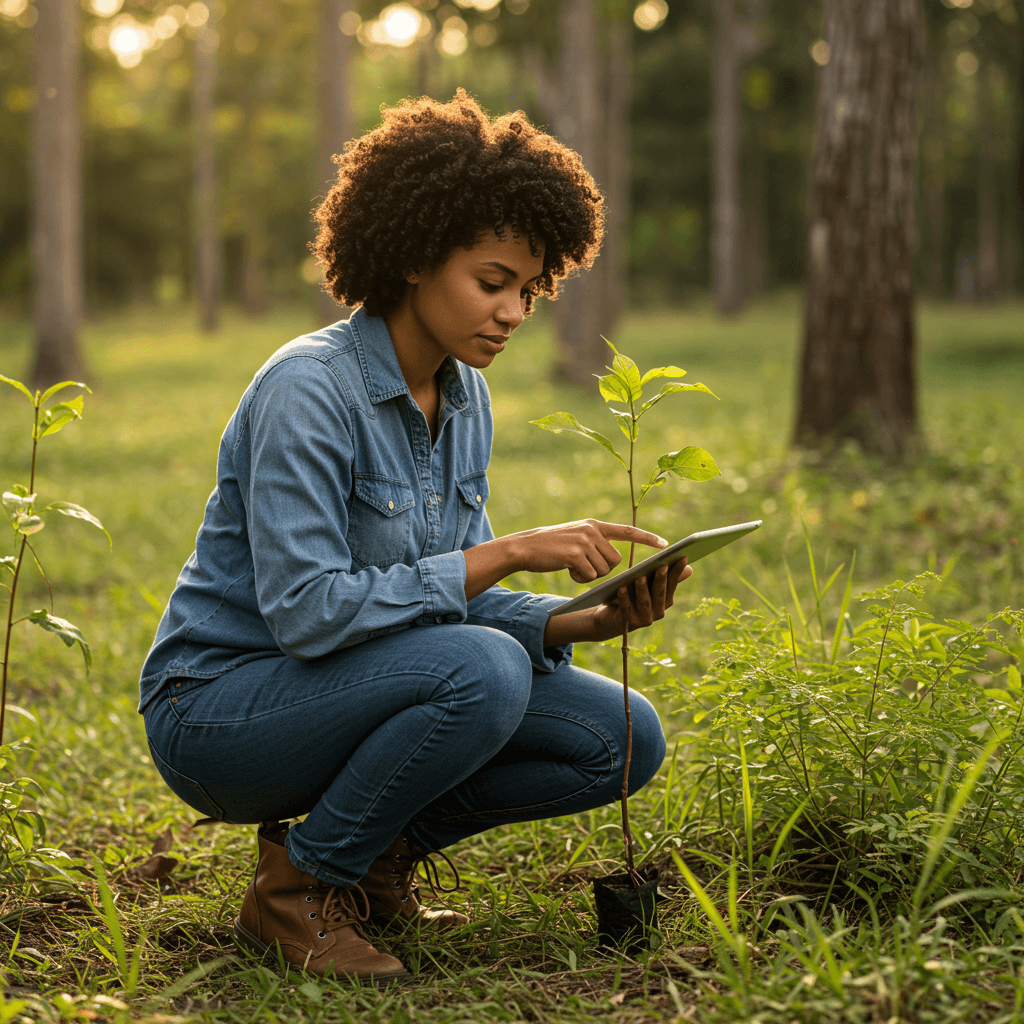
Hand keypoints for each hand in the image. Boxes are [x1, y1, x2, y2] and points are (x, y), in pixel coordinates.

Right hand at [506, 519, 667, 582]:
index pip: (627, 531)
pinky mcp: (574, 554)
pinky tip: (567, 570)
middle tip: (585, 568)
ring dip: (591, 575)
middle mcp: (592, 530)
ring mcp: (583, 541)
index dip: (647, 538)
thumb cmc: (551, 547)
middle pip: (616, 560)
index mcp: (595, 525)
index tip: (665, 545)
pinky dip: (580, 579)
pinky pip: (590, 575)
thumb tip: (613, 560)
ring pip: (604, 570)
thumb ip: (595, 542)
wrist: (525, 547)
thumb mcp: (576, 537)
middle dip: (605, 570)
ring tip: (573, 566)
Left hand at [589, 557, 691, 640]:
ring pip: (644, 602)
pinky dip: (624, 599)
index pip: (672, 584)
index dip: (677, 571)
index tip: (682, 557)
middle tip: (662, 566)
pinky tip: (621, 588)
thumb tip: (690, 568)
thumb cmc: (634, 597)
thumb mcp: (650, 586)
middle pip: (660, 593)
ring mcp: (644, 619)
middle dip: (661, 579)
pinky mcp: (628, 622)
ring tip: (640, 577)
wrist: (613, 617)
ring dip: (642, 589)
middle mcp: (658, 612)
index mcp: (665, 601)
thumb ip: (667, 578)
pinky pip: (626, 609)